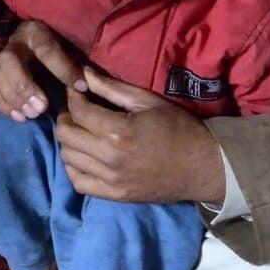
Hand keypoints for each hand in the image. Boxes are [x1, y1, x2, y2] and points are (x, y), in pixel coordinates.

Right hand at [0, 21, 81, 119]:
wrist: (35, 52)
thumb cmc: (57, 53)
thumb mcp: (69, 53)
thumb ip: (75, 66)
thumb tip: (82, 86)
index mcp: (35, 32)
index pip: (47, 49)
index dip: (64, 69)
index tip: (81, 87)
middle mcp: (13, 43)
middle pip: (10, 61)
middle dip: (24, 86)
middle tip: (41, 107)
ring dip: (12, 98)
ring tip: (31, 114)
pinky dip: (3, 105)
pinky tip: (19, 116)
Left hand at [55, 65, 223, 203]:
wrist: (203, 166)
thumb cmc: (179, 128)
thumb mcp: (148, 101)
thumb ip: (112, 88)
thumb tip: (83, 74)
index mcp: (119, 131)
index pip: (78, 111)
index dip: (72, 97)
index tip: (77, 90)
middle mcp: (110, 157)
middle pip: (65, 135)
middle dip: (66, 117)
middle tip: (77, 110)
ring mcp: (111, 180)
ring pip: (68, 158)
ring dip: (69, 142)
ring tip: (81, 131)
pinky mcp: (115, 195)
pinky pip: (78, 182)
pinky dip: (74, 168)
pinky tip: (84, 156)